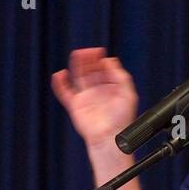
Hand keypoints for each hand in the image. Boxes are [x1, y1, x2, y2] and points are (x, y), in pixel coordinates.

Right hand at [51, 48, 138, 166]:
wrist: (110, 138)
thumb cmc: (121, 121)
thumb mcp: (128, 94)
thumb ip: (121, 76)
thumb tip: (110, 61)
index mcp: (111, 88)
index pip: (103, 69)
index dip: (100, 59)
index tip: (99, 52)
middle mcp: (97, 91)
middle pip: (90, 70)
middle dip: (88, 60)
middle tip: (86, 52)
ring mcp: (86, 98)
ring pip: (78, 77)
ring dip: (76, 65)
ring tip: (76, 55)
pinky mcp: (75, 106)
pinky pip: (65, 92)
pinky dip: (60, 84)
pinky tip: (60, 74)